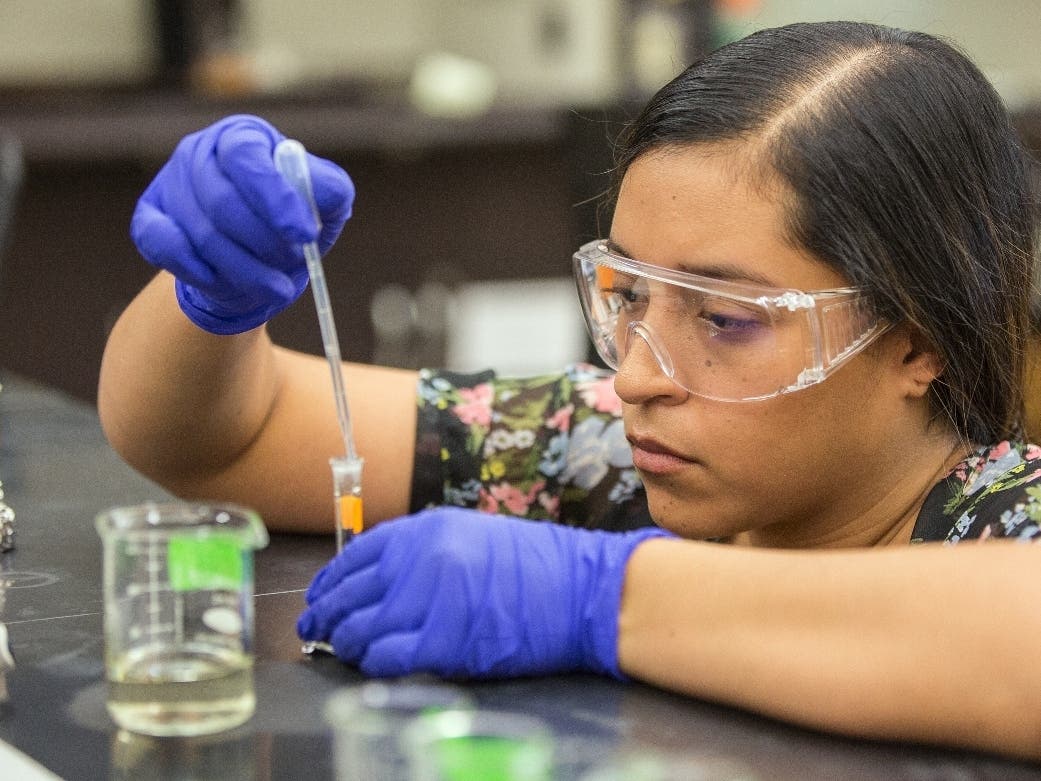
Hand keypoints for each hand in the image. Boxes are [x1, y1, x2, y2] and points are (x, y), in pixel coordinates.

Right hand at [130, 114, 354, 333]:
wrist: (251, 264)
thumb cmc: (290, 226)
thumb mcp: (323, 206)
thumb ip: (330, 191)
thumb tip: (325, 190)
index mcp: (243, 137)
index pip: (247, 158)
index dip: (276, 198)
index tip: (305, 234)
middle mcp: (199, 152)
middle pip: (223, 202)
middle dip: (265, 244)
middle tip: (293, 265)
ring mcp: (170, 184)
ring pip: (201, 234)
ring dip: (244, 270)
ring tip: (276, 287)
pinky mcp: (148, 219)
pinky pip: (164, 247)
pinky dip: (199, 272)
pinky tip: (226, 284)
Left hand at [296, 507, 672, 678]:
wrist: (584, 589)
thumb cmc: (537, 566)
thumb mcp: (472, 536)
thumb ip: (424, 552)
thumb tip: (379, 582)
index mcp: (426, 530)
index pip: (358, 556)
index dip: (331, 580)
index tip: (320, 595)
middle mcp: (421, 560)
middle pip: (352, 593)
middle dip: (326, 615)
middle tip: (315, 629)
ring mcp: (432, 601)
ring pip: (363, 628)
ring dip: (347, 643)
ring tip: (343, 650)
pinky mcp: (446, 643)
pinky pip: (390, 657)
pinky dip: (374, 663)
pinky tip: (373, 664)